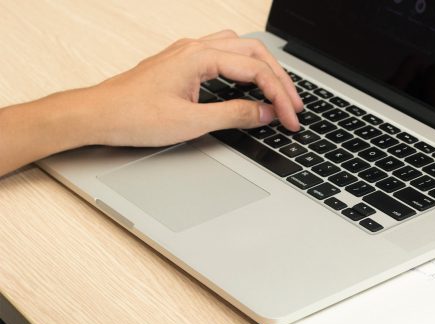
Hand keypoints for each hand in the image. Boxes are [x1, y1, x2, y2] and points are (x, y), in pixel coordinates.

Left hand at [0, 30, 301, 175]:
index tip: (290, 119)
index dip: (279, 96)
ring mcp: (188, 53)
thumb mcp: (191, 122)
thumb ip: (234, 115)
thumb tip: (264, 112)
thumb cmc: (133, 116)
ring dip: (263, 69)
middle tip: (294, 106)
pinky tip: (248, 84)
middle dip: (279, 80)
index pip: (255, 71)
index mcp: (200, 57)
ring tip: (278, 92)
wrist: (97, 115)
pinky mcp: (182, 63)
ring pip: (240, 48)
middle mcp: (195, 48)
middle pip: (254, 53)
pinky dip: (244, 68)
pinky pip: (224, 54)